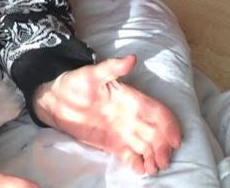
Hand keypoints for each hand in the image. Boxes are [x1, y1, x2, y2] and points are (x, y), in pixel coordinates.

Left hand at [32, 55, 180, 175]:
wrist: (55, 101)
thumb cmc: (73, 83)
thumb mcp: (91, 73)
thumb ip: (111, 67)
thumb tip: (131, 58)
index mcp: (131, 100)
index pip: (157, 113)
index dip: (169, 126)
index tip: (174, 140)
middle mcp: (132, 117)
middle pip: (156, 134)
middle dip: (163, 147)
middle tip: (163, 160)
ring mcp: (123, 132)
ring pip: (146, 147)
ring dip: (154, 158)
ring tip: (154, 168)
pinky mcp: (113, 144)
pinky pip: (130, 156)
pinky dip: (137, 164)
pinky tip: (140, 171)